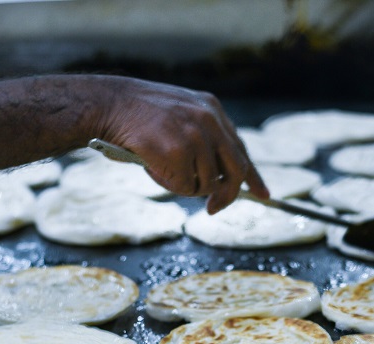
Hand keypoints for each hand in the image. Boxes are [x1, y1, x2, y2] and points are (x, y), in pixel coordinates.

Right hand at [91, 76, 268, 212]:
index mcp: (212, 109)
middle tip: (212, 209)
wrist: (110, 104)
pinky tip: (152, 167)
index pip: (241, 149)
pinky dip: (168, 184)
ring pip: (206, 183)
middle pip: (235, 171)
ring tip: (160, 169)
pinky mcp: (179, 151)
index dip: (252, 175)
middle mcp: (209, 120)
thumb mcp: (180, 116)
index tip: (263, 194)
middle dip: (227, 195)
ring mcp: (195, 135)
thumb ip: (202, 138)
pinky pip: (184, 187)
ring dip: (185, 186)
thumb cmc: (138, 115)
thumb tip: (216, 179)